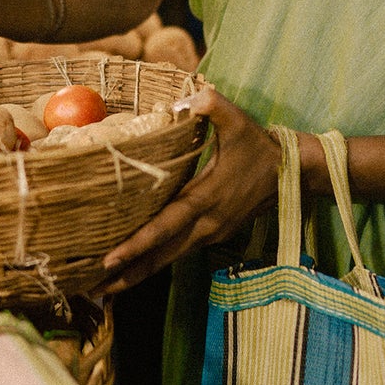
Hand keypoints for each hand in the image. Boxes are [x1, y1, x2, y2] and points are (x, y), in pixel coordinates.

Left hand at [102, 85, 279, 292]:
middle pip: (162, 255)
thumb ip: (215, 106)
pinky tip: (132, 270)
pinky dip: (153, 263)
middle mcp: (207, 224)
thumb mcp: (239, 122)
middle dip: (128, 274)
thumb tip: (196, 95)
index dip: (138, 243)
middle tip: (93, 290)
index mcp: (207, 197)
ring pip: (169, 259)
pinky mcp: (212, 236)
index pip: (167, 224)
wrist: (291, 174)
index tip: (109, 258)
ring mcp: (211, 234)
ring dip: (138, 275)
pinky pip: (177, 253)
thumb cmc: (258, 146)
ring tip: (104, 290)